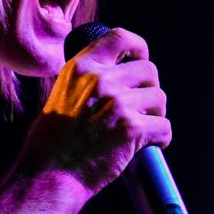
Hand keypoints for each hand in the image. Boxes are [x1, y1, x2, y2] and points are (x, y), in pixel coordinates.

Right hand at [19, 27, 170, 197]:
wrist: (48, 177)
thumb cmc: (51, 145)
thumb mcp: (61, 96)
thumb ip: (88, 82)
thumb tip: (120, 77)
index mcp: (81, 68)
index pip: (120, 37)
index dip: (138, 47)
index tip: (140, 59)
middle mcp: (100, 80)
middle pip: (148, 70)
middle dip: (149, 90)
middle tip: (141, 110)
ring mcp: (117, 103)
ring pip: (159, 98)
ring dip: (155, 115)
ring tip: (140, 132)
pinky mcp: (131, 129)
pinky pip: (164, 126)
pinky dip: (161, 138)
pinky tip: (149, 146)